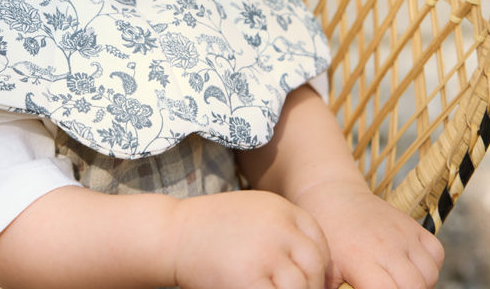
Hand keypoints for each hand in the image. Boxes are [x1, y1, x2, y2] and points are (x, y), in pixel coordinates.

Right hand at [170, 190, 329, 288]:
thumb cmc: (210, 231)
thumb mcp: (253, 217)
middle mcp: (278, 227)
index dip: (318, 269)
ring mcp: (265, 252)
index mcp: (281, 208)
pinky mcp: (249, 279)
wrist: (171, 235)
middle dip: (309, 286)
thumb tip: (316, 270)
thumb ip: (283, 232)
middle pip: (314, 265)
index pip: (319, 243)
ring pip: (300, 287)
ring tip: (268, 288)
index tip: (308, 282)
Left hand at [294, 180, 443, 288]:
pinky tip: (411, 269)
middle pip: (413, 287)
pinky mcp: (412, 225)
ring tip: (399, 285)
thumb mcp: (325, 270)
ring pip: (429, 274)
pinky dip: (430, 266)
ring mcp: (402, 234)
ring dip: (420, 285)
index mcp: (359, 259)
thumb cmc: (326, 237)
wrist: (332, 196)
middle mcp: (385, 246)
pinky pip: (436, 253)